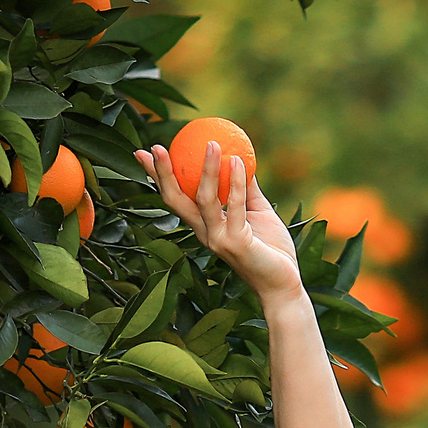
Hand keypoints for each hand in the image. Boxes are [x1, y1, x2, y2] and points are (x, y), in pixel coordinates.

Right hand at [134, 141, 303, 308]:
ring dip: (206, 169)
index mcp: (204, 227)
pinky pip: (235, 206)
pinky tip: (239, 160)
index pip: (174, 198)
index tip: (144, 153)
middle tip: (156, 146)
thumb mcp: (258, 211)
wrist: (283, 283)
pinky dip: (236, 182)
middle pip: (175, 200)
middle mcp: (204, 233)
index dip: (156, 177)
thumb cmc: (271, 249)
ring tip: (211, 143)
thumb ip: (247, 188)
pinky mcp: (236, 242)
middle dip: (162, 173)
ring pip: (204, 200)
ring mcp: (218, 239)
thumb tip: (241, 157)